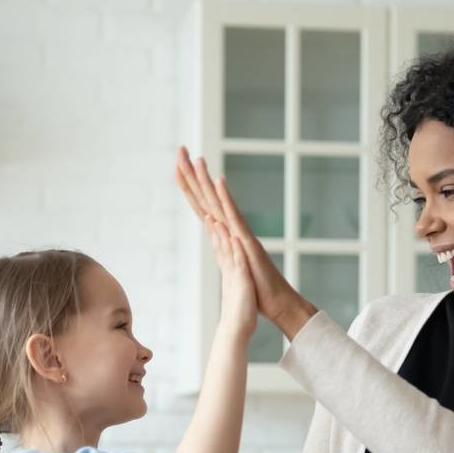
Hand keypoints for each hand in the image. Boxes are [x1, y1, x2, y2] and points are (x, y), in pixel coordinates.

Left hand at [175, 147, 314, 332]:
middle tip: (180, 149)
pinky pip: (235, 217)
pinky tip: (219, 182)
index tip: (176, 167)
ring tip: (196, 158)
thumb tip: (219, 241)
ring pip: (219, 202)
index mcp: (225, 234)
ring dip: (207, 180)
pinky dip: (227, 199)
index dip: (188, 187)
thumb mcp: (233, 268)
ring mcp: (240, 234)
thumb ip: (226, 252)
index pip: (201, 206)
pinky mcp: (248, 242)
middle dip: (192, 174)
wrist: (277, 303)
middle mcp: (232, 229)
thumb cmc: (258, 289)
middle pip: (207, 197)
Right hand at [205, 214, 256, 341]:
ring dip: (219, 232)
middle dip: (210, 223)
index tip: (207, 213)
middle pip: (217, 241)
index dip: (213, 229)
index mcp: (228, 269)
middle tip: (203, 208)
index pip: (219, 245)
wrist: (237, 332)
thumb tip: (229, 279)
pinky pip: (238, 263)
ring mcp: (233, 274)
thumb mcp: (235, 292)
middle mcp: (228, 268)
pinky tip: (233, 237)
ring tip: (211, 215)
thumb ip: (232, 283)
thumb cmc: (238, 316)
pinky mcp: (241, 282)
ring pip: (225, 249)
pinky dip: (236, 249)